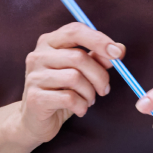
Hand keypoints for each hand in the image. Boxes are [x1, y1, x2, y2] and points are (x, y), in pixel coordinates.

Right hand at [8, 22, 124, 147]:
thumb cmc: (60, 92)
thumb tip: (119, 49)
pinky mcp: (34, 97)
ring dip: (90, 93)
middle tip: (105, 89)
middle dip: (99, 76)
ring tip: (88, 100)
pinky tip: (80, 109)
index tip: (118, 53)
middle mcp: (38, 55)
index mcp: (49, 42)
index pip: (75, 31)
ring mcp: (34, 76)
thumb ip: (97, 58)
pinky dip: (81, 106)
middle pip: (79, 57)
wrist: (35, 120)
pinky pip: (69, 98)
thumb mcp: (81, 72)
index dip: (99, 40)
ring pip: (75, 78)